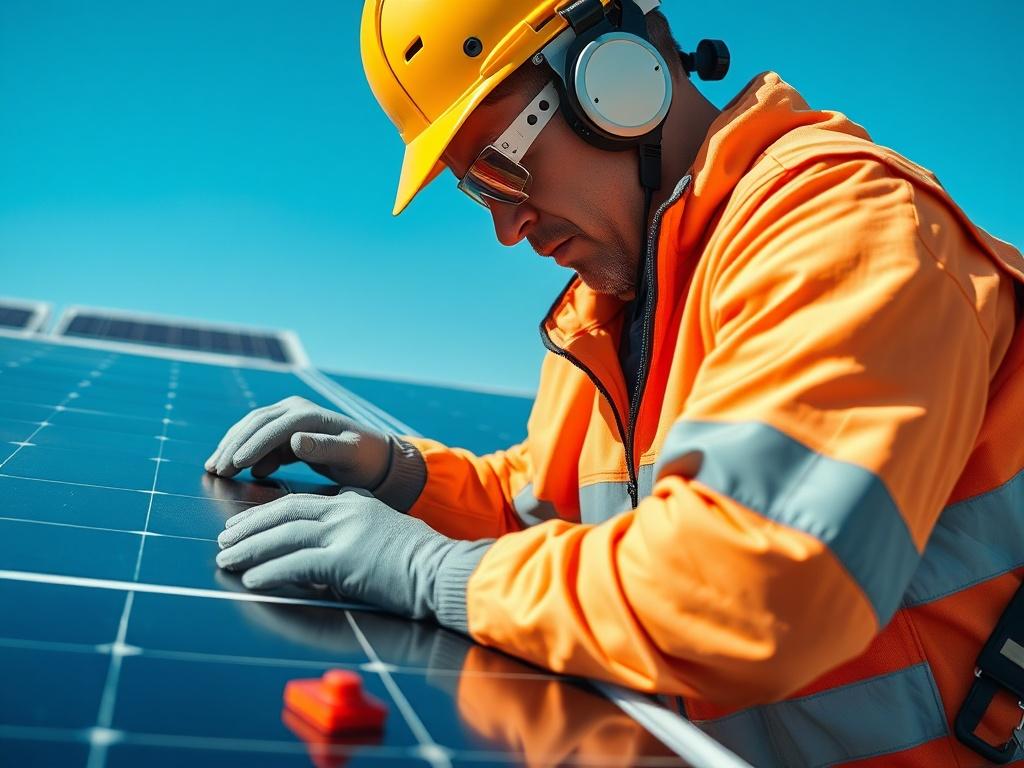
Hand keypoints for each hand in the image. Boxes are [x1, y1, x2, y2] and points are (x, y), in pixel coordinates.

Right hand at [205, 396, 390, 489]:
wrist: (376, 458)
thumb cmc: (366, 458)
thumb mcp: (351, 455)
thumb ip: (326, 448)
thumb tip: (296, 441)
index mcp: (310, 415)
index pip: (274, 427)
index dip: (253, 445)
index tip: (235, 464)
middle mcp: (296, 410)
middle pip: (257, 425)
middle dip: (234, 446)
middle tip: (216, 469)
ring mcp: (290, 419)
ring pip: (253, 430)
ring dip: (233, 447)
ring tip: (215, 468)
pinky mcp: (287, 432)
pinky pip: (259, 439)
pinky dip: (244, 452)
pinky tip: (235, 469)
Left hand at [215, 490, 490, 627]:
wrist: (443, 571)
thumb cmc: (420, 561)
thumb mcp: (382, 535)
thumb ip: (351, 535)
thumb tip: (320, 556)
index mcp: (354, 502)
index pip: (299, 502)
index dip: (266, 514)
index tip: (245, 525)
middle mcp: (345, 511)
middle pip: (284, 513)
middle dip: (249, 527)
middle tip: (224, 540)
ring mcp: (344, 533)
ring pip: (283, 536)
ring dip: (249, 549)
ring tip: (226, 560)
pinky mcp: (343, 560)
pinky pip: (295, 564)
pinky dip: (269, 571)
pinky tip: (251, 580)